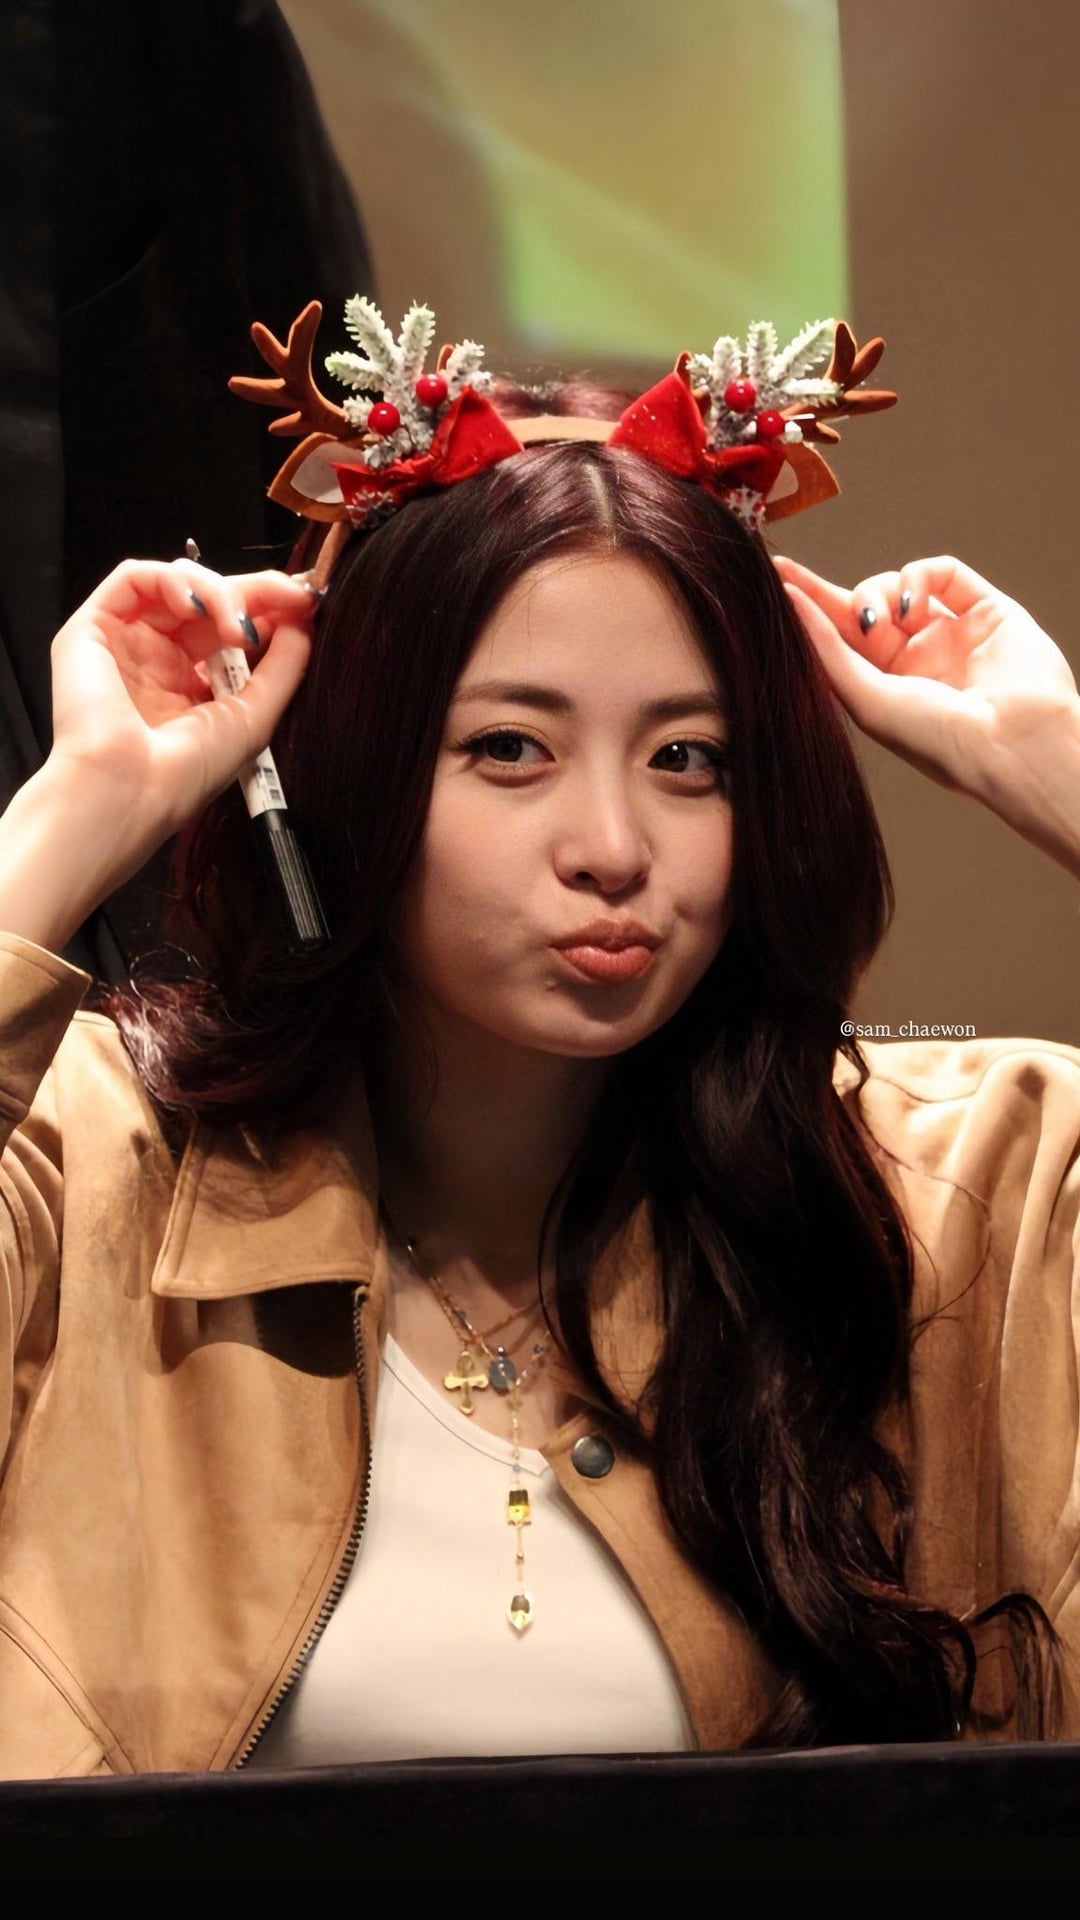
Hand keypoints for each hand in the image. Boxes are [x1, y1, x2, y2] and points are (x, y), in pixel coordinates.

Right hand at [0, 557, 316, 955]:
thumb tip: (301, 622)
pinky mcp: (93, 629)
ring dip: (218, 591)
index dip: (269, 610)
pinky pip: (133, 578)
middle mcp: (157, 662)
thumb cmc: (184, 775)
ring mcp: (126, 643)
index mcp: (191, 688)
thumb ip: (283, 668)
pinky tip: (198, 605)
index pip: (231, 630)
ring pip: (176, 584)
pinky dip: (172, 578)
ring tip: (237, 625)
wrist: (127, 793)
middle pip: (209, 602)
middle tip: (287, 596)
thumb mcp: (253, 718)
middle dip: (253, 592)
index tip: (305, 604)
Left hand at [775, 554, 1079, 875]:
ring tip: (887, 622)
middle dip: (841, 596)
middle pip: (865, 605)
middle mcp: (917, 658)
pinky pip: (942, 571)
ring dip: (882, 592)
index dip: (810, 605)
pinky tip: (914, 609)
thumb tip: (790, 602)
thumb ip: (827, 650)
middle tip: (814, 592)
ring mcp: (952, 631)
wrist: (1011, 744)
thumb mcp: (865, 699)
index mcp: (885, 686)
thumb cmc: (938, 741)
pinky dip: (919, 578)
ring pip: (900, 584)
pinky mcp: (985, 608)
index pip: (839, 636)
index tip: (777, 572)